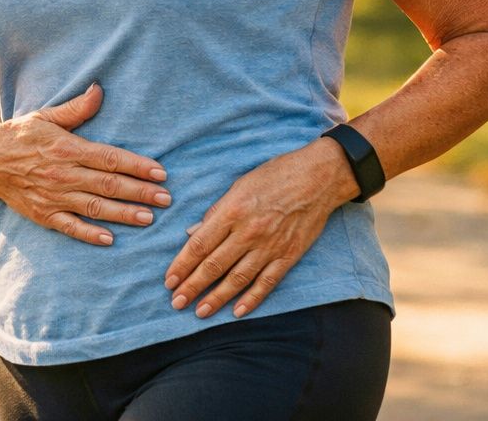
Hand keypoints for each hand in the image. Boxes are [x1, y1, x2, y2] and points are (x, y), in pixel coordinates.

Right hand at [0, 84, 170, 245]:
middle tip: (166, 199)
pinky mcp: (43, 214)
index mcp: (67, 148)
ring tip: (148, 219)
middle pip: (108, 185)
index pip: (109, 158)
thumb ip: (76, 108)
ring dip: (123, 214)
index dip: (137, 166)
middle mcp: (62, 174)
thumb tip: (99, 90)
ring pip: (94, 208)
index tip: (160, 172)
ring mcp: (52, 197)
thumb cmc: (19, 134)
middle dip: (140, 192)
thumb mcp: (45, 116)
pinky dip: (89, 234)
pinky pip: (69, 227)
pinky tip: (110, 239)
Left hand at [164, 138, 353, 318]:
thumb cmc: (274, 176)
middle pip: (214, 265)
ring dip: (216, 298)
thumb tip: (192, 234)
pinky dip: (252, 299)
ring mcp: (270, 246)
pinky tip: (237, 312)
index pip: (199, 245)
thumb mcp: (238, 186)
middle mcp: (248, 232)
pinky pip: (267, 282)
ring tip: (200, 312)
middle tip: (176, 302)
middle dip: (192, 286)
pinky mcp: (289, 256)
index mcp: (232, 211)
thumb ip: (215, 212)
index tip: (169, 280)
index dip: (182, 265)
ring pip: (237, 278)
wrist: (318, 178)